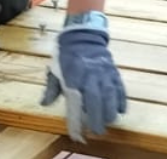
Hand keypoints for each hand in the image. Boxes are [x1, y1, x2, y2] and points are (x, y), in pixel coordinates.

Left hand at [41, 26, 126, 141]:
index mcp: (73, 74)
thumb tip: (44, 104)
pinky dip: (122, 98)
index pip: (76, 98)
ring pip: (110, 92)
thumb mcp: (54, 70)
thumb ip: (51, 88)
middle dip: (98, 116)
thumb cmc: (66, 55)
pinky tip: (121, 110)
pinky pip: (119, 85)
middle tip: (98, 131)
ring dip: (111, 109)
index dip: (78, 115)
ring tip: (110, 122)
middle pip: (96, 97)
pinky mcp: (113, 70)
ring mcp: (103, 71)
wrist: (82, 35)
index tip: (79, 130)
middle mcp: (90, 73)